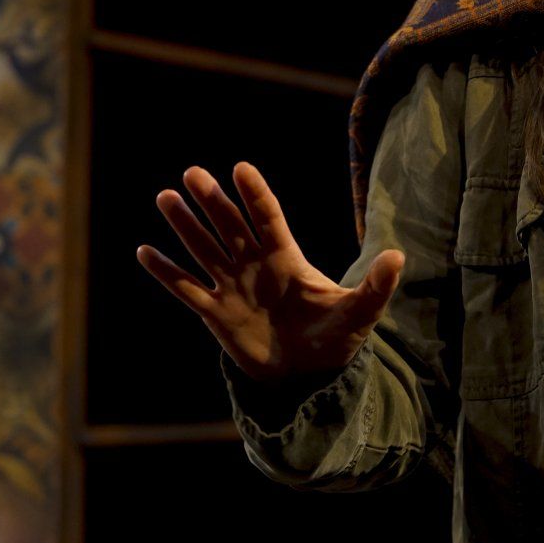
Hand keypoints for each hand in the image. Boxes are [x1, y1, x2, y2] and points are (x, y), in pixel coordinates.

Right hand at [136, 161, 403, 384]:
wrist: (310, 374)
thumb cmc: (336, 337)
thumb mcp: (360, 311)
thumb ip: (377, 285)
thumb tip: (398, 257)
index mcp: (288, 258)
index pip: (268, 218)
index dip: (255, 194)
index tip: (240, 168)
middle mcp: (256, 265)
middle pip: (230, 226)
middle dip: (213, 200)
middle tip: (193, 173)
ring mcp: (233, 286)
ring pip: (204, 249)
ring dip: (185, 225)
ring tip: (166, 197)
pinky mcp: (216, 313)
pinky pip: (187, 288)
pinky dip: (167, 272)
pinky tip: (145, 251)